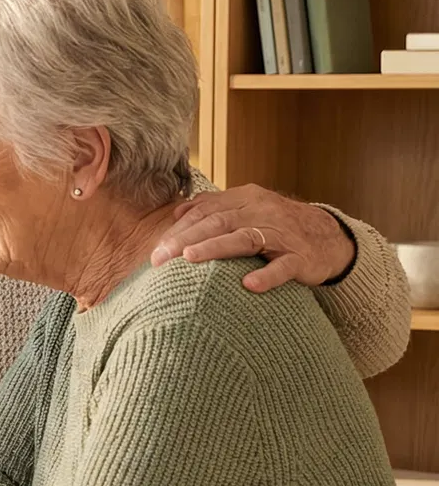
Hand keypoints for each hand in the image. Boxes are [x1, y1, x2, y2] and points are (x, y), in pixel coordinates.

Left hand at [152, 185, 354, 291]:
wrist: (330, 238)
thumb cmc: (278, 225)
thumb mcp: (248, 208)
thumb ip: (214, 207)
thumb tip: (178, 211)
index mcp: (246, 199)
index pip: (205, 211)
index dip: (178, 229)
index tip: (156, 248)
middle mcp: (262, 213)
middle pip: (218, 223)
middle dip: (185, 239)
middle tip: (159, 257)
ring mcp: (282, 235)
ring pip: (245, 239)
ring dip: (215, 248)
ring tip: (189, 259)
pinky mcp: (301, 258)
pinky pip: (284, 267)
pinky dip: (267, 275)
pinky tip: (249, 285)